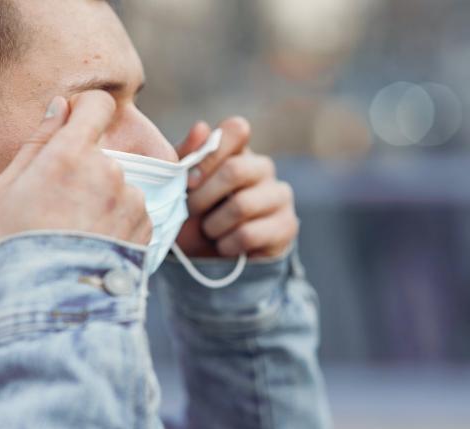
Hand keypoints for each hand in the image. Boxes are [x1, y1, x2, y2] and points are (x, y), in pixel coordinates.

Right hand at [0, 91, 151, 250]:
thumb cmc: (17, 242)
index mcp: (71, 154)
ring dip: (103, 197)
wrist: (49, 299)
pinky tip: (93, 242)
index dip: (87, 112)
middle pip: (104, 152)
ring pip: (118, 184)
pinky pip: (131, 210)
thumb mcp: (8, 188)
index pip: (99, 105)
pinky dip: (117, 221)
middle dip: (87, 168)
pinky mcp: (147, 225)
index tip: (76, 127)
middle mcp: (109, 171)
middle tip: (62, 204)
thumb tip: (62, 106)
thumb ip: (39, 141)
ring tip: (77, 231)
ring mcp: (131, 199)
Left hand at [174, 117, 298, 258]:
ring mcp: (280, 196)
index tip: (189, 180)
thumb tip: (201, 127)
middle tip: (190, 212)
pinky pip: (249, 234)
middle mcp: (264, 168)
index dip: (209, 154)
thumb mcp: (181, 188)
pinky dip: (227, 244)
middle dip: (203, 197)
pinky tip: (225, 245)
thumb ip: (186, 157)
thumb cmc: (195, 216)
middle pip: (235, 170)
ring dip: (213, 225)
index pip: (237, 130)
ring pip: (241, 206)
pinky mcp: (287, 225)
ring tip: (209, 231)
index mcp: (238, 151)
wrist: (213, 260)